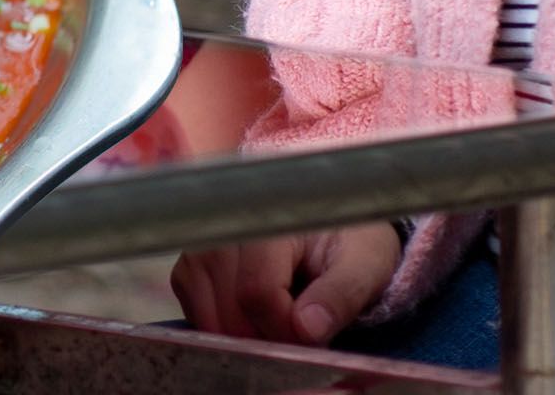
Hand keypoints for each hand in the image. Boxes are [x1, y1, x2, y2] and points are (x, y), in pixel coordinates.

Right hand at [171, 222, 401, 345]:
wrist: (329, 222)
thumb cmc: (350, 240)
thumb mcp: (365, 263)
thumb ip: (340, 294)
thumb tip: (307, 329)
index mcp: (265, 217)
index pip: (257, 293)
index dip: (286, 329)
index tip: (313, 336)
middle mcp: (220, 227)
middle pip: (230, 312)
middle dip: (268, 337)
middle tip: (301, 330)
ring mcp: (199, 248)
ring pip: (210, 320)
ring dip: (248, 335)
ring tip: (282, 316)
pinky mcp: (189, 268)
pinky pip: (199, 316)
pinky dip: (228, 329)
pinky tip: (257, 314)